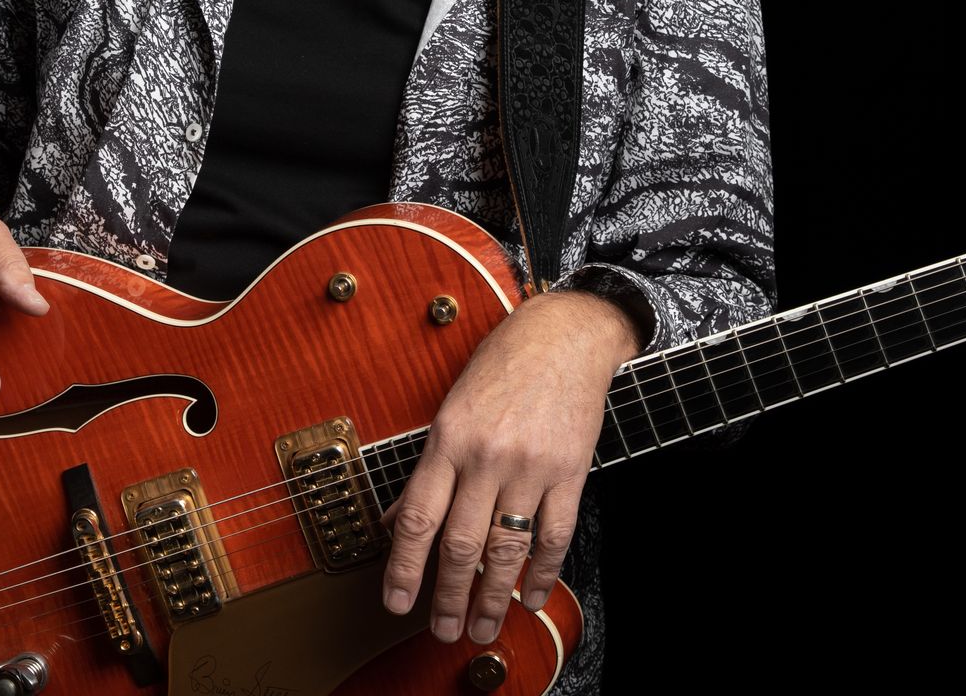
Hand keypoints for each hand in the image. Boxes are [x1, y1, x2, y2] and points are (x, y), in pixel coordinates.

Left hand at [380, 288, 639, 645]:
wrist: (565, 334)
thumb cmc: (503, 364)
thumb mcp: (452, 405)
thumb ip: (429, 466)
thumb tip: (398, 520)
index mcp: (449, 436)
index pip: (418, 517)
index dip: (403, 568)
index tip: (395, 603)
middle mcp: (487, 455)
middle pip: (461, 545)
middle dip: (448, 598)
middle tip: (443, 631)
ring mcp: (531, 466)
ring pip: (506, 549)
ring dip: (492, 598)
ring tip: (484, 627)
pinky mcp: (570, 472)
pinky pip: (554, 535)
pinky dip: (544, 573)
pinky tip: (532, 595)